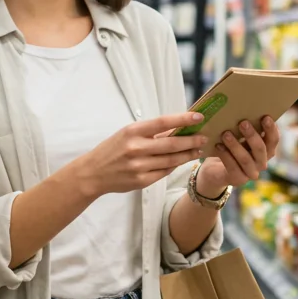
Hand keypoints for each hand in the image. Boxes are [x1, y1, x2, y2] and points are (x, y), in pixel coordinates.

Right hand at [69, 112, 206, 197]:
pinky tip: (182, 161)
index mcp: (132, 131)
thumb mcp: (127, 134)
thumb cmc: (112, 149)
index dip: (183, 119)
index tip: (199, 117)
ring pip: (171, 160)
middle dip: (192, 140)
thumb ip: (150, 132)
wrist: (93, 173)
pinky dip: (175, 166)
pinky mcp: (141, 181)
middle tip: (204, 137)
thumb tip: (177, 128)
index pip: (163, 123)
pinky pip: (164, 172)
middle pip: (172, 144)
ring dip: (188, 154)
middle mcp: (136, 148)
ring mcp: (139, 166)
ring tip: (198, 149)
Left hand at [196, 116, 279, 195]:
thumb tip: (243, 108)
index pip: (273, 140)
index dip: (271, 129)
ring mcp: (250, 173)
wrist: (216, 170)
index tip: (265, 117)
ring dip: (236, 145)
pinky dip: (225, 155)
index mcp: (266, 150)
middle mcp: (261, 163)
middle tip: (242, 123)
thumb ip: (245, 128)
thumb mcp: (239, 137)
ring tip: (226, 134)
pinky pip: (232, 167)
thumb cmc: (231, 147)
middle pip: (261, 149)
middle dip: (252, 135)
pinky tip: (218, 146)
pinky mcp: (237, 180)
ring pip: (245, 158)